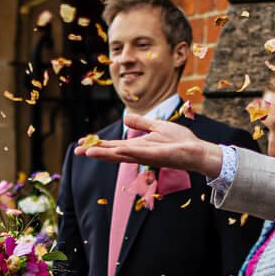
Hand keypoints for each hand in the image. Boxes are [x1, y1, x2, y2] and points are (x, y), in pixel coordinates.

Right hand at [76, 116, 224, 177]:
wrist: (197, 151)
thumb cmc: (180, 141)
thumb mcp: (157, 127)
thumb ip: (141, 124)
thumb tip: (125, 119)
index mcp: (138, 146)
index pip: (114, 147)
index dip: (98, 145)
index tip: (83, 145)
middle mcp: (139, 153)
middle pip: (113, 153)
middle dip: (95, 152)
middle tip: (77, 153)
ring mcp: (147, 155)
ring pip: (122, 155)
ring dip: (105, 154)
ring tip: (89, 153)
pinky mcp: (158, 156)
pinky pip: (140, 153)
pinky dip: (128, 152)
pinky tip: (116, 151)